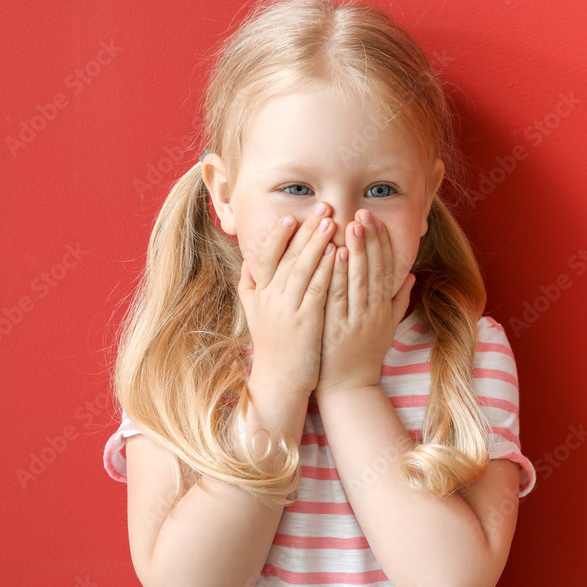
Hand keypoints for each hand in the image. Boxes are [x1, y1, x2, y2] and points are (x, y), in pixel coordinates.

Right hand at [237, 203, 337, 395]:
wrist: (280, 380)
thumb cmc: (273, 344)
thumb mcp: (254, 312)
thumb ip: (250, 285)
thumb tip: (248, 260)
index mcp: (259, 293)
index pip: (266, 255)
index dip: (278, 235)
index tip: (291, 215)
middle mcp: (270, 298)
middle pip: (288, 256)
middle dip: (306, 229)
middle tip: (323, 206)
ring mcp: (286, 310)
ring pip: (303, 268)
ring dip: (318, 242)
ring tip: (332, 221)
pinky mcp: (305, 322)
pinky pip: (317, 290)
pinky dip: (326, 269)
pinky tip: (338, 253)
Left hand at [315, 209, 414, 394]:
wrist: (348, 387)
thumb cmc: (365, 355)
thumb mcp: (388, 327)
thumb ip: (399, 300)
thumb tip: (412, 275)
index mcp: (384, 309)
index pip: (386, 269)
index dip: (382, 244)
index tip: (376, 221)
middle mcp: (372, 312)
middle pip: (372, 269)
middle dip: (368, 239)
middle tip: (362, 213)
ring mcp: (355, 320)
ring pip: (357, 280)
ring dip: (355, 250)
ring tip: (350, 225)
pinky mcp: (336, 328)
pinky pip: (338, 297)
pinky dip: (337, 274)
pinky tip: (335, 254)